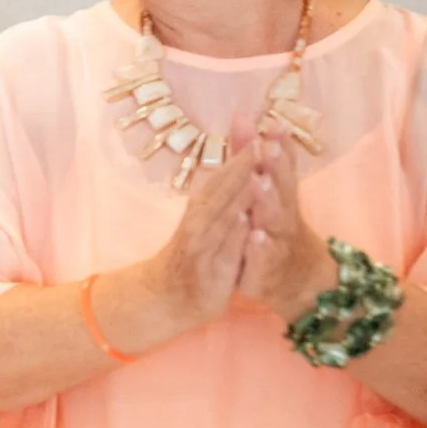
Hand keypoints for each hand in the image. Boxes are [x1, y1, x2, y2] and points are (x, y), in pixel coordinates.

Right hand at [136, 137, 255, 332]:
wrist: (167, 297)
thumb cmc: (193, 257)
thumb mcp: (205, 223)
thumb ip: (221, 195)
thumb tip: (235, 163)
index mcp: (200, 208)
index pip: (221, 176)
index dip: (238, 155)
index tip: (257, 130)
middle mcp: (197, 222)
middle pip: (220, 190)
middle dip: (239, 168)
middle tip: (259, 142)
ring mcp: (201, 247)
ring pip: (221, 217)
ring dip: (238, 196)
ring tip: (257, 176)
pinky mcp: (208, 272)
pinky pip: (223, 252)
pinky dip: (234, 238)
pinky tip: (248, 225)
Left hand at [238, 132, 331, 320]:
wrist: (302, 283)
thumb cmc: (280, 228)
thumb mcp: (271, 192)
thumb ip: (254, 156)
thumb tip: (243, 114)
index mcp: (282, 196)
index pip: (281, 167)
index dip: (278, 146)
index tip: (272, 124)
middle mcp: (284, 216)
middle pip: (282, 189)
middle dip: (276, 167)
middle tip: (268, 146)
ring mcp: (279, 243)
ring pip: (275, 221)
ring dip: (267, 202)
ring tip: (258, 182)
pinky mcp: (268, 270)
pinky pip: (264, 259)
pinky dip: (261, 249)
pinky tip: (256, 236)